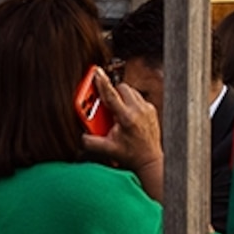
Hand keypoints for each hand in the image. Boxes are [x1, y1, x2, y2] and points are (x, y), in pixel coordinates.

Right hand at [95, 74, 164, 201]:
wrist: (150, 161)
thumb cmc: (131, 155)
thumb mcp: (108, 150)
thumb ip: (91, 142)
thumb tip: (82, 135)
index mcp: (126, 118)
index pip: (111, 95)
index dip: (101, 82)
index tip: (96, 72)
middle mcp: (138, 110)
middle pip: (121, 88)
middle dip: (111, 92)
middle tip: (103, 102)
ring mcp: (147, 108)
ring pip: (130, 91)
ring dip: (121, 97)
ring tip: (114, 111)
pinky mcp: (151, 109)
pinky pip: (138, 98)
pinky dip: (130, 102)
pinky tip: (126, 115)